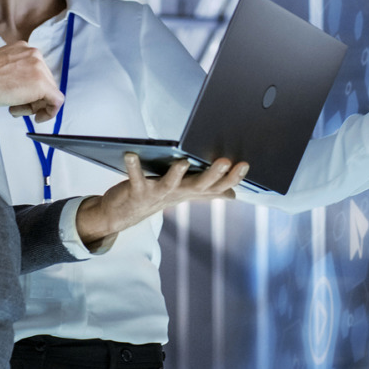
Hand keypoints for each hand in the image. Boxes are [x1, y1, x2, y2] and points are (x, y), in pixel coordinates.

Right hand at [0, 42, 63, 120]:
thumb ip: (16, 73)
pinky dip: (50, 112)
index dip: (30, 89)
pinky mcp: (42, 84)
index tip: (20, 98)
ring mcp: (40, 67)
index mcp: (23, 48)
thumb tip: (23, 87)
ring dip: (34, 106)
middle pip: (45, 82)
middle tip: (16, 107)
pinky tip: (37, 117)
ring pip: (49, 92)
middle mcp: (35, 54)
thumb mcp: (1, 68)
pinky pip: (56, 101)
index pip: (37, 72)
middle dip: (33, 99)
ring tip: (15, 108)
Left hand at [75, 153, 248, 249]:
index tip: (245, 164)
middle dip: (213, 175)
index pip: (216, 186)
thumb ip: (208, 191)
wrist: (123, 214)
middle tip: (225, 161)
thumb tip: (233, 194)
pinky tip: (130, 154)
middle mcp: (177, 194)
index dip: (231, 178)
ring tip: (182, 161)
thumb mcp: (184, 193)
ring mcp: (157, 194)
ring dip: (176, 174)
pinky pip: (135, 178)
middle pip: (199, 186)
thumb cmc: (157, 197)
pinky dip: (133, 166)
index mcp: (190, 191)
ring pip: (170, 185)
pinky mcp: (137, 191)